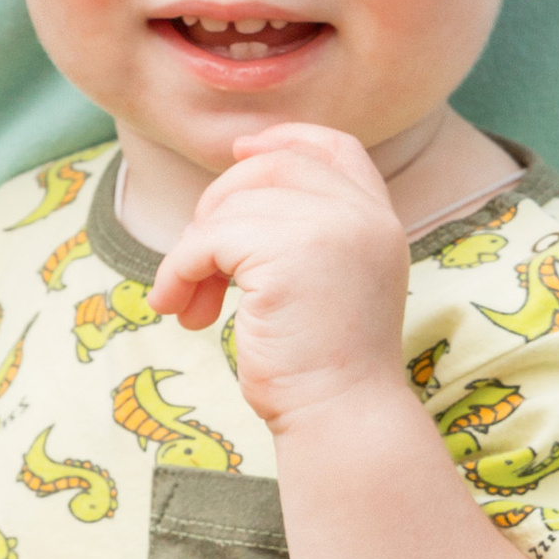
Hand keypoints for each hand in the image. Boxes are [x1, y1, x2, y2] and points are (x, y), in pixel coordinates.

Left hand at [149, 126, 411, 433]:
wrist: (341, 419)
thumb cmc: (322, 369)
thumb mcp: (327, 283)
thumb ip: (304, 234)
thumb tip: (232, 188)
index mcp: (378, 223)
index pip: (336, 148)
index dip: (285, 139)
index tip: (240, 152)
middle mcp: (362, 217)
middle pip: (270, 167)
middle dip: (218, 206)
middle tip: (199, 265)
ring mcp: (330, 229)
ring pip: (229, 207)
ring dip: (192, 254)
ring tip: (189, 305)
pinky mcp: (289, 253)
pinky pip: (208, 240)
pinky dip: (180, 270)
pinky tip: (181, 310)